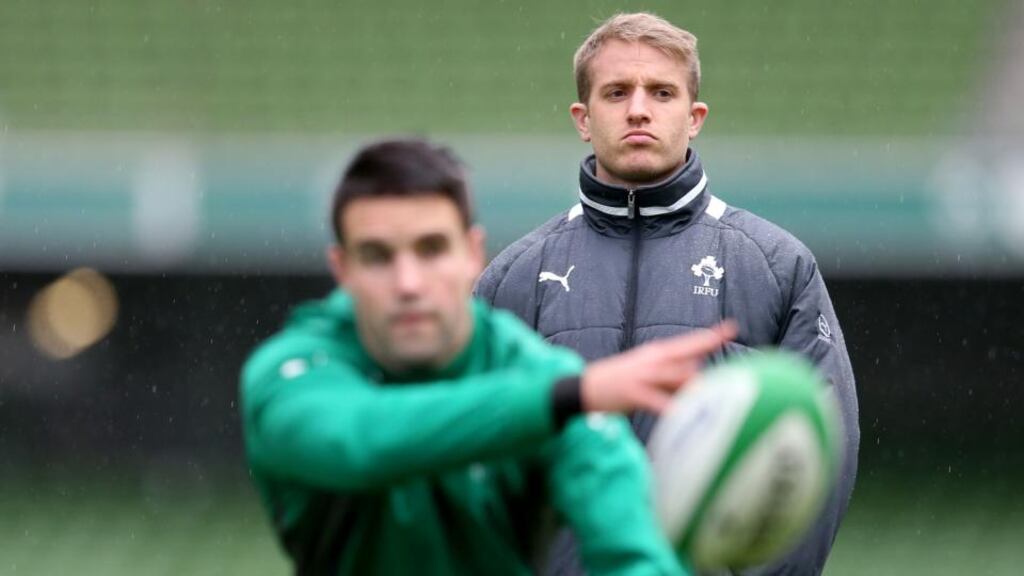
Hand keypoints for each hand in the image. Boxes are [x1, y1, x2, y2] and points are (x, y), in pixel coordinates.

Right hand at [580, 321, 736, 413]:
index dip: (710, 335)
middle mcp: (653, 360)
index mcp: (657, 354)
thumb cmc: (619, 382)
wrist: (584, 387)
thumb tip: (697, 374)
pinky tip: (687, 413)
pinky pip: (659, 401)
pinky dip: (675, 408)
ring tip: (719, 391)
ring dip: (697, 384)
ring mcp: (643, 375)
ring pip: (677, 376)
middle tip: (730, 348)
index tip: (731, 327)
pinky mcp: (634, 393)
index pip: (689, 342)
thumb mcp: (647, 374)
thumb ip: (672, 375)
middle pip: (687, 353)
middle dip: (708, 349)